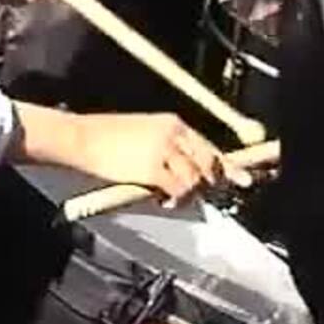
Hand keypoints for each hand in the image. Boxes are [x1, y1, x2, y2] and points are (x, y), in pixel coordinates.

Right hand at [71, 112, 248, 202]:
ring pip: (195, 179)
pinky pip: (177, 189)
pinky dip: (175, 199)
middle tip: (202, 196)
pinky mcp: (153, 168)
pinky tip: (164, 200)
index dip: (227, 166)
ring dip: (188, 194)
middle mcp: (174, 134)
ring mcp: (165, 151)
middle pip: (208, 163)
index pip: (209, 146)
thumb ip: (168, 148)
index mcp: (173, 122)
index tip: (243, 179)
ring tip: (172, 198)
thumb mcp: (142, 133)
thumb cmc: (105, 137)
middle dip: (210, 183)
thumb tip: (187, 172)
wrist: (81, 138)